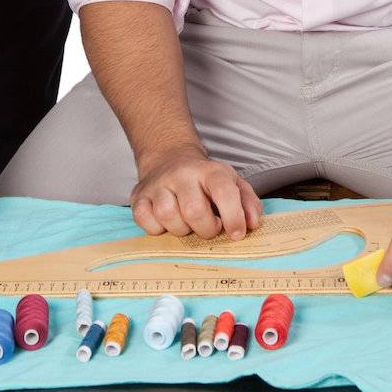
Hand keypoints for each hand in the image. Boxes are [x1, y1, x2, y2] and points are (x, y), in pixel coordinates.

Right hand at [131, 146, 262, 240]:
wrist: (169, 158)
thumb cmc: (204, 179)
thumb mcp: (231, 182)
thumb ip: (248, 202)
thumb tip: (253, 223)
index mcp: (210, 171)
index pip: (224, 192)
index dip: (233, 217)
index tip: (236, 233)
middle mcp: (183, 175)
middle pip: (194, 211)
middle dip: (206, 229)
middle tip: (209, 227)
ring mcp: (159, 185)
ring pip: (168, 216)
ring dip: (181, 230)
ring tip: (187, 223)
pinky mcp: (139, 196)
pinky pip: (145, 220)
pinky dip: (156, 229)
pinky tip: (166, 223)